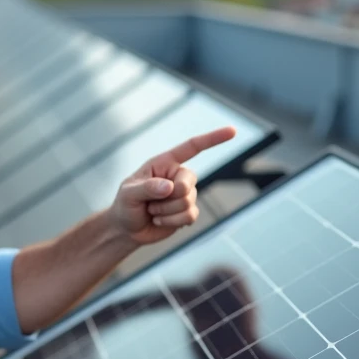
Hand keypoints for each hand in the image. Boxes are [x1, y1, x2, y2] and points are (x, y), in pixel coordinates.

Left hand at [109, 127, 236, 244]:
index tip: (233, 130)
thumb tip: (170, 187)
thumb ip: (147, 188)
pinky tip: (159, 220)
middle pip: (188, 183)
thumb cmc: (126, 205)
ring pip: (188, 202)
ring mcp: (185, 194)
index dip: (213, 139)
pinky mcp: (188, 212)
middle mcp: (178, 175)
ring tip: (152, 211)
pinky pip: (190, 216)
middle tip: (150, 203)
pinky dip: (172, 222)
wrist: (128, 228)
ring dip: (166, 212)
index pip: (192, 147)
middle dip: (169, 197)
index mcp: (165, 162)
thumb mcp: (128, 194)